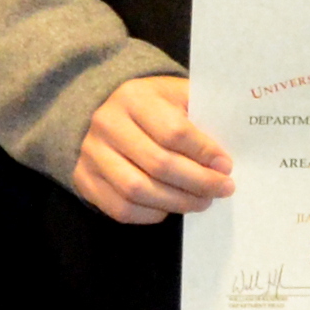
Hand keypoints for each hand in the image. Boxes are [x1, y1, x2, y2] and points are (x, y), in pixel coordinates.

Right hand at [73, 78, 232, 223]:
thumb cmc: (151, 105)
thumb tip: (224, 157)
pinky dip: (150, 214)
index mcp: (134, 97)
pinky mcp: (84, 179)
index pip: (174, 131)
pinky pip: (120, 208)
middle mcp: (107, 124)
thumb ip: (200, 115)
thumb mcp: (174, 95)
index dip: (204, 153)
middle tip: (222, 189)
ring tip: (201, 201)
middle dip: (198, 182)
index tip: (225, 165)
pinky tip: (169, 207)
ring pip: (138, 190)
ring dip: (177, 202)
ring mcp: (91, 154)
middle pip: (158, 164)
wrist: (102, 110)